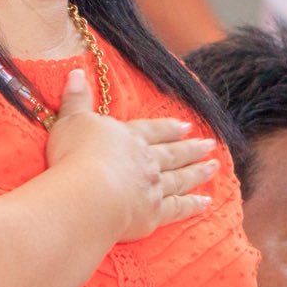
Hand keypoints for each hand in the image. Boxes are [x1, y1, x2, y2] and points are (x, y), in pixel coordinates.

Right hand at [46, 69, 217, 242]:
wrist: (87, 193)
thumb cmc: (76, 154)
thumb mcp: (72, 120)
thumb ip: (77, 99)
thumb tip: (76, 72)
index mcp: (130, 137)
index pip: (153, 130)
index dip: (169, 128)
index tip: (186, 127)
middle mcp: (147, 160)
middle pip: (173, 153)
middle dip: (192, 148)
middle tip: (210, 145)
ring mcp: (153, 187)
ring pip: (180, 178)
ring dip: (197, 172)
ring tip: (214, 167)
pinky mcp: (153, 214)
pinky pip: (177, 209)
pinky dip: (192, 206)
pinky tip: (205, 203)